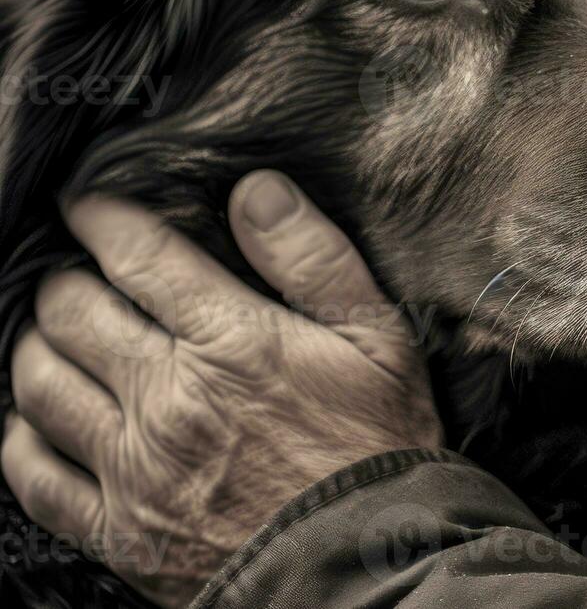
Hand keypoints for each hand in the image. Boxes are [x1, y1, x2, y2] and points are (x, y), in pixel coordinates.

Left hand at [1, 171, 443, 606]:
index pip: (136, 257)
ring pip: (38, 385)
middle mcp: (167, 398)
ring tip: (56, 336)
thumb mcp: (379, 339)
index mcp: (231, 342)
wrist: (368, 566)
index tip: (88, 205)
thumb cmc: (381, 446)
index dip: (101, 219)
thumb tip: (255, 189)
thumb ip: (313, 258)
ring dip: (35, 347)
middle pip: (69, 314)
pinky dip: (19, 437)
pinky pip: (34, 476)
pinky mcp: (117, 530)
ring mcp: (133, 468)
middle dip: (65, 279)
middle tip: (78, 273)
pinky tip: (35, 419)